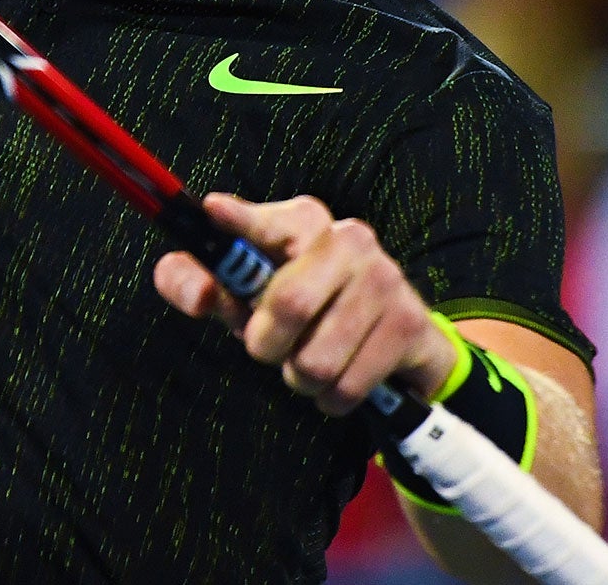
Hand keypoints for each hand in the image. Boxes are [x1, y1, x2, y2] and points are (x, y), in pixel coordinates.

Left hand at [153, 193, 457, 415]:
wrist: (397, 342)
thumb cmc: (305, 307)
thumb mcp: (245, 294)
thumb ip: (198, 284)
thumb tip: (199, 294)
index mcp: (302, 222)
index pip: (266, 221)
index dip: (239, 220)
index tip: (215, 210)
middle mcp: (347, 239)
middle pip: (288, 304)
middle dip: (265, 343)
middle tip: (269, 347)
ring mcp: (384, 278)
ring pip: (316, 359)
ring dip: (300, 377)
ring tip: (307, 361)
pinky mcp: (409, 323)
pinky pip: (347, 386)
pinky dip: (330, 397)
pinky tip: (337, 377)